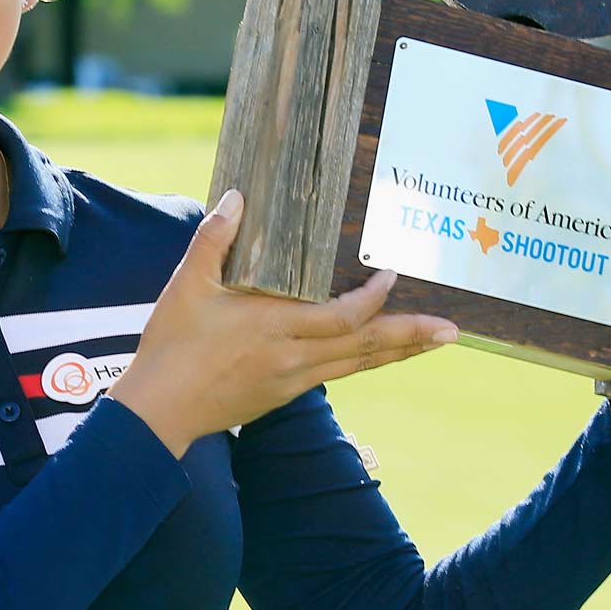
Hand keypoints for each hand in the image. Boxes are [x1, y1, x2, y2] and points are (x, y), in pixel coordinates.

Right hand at [109, 189, 459, 457]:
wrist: (157, 413)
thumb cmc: (171, 346)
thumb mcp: (186, 286)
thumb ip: (215, 239)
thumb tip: (239, 196)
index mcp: (274, 329)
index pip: (343, 317)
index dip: (374, 300)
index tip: (392, 276)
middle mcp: (293, 359)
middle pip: (367, 348)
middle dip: (412, 336)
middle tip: (453, 330)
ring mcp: (293, 381)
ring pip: (360, 365)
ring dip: (400, 352)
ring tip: (436, 342)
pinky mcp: (285, 395)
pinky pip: (339, 374)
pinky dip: (366, 360)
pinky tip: (380, 353)